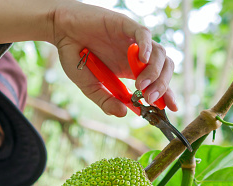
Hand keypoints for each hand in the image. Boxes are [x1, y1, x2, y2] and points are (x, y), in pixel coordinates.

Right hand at [49, 1, 176, 115]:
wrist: (61, 31)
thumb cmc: (75, 56)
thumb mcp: (90, 86)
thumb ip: (106, 100)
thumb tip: (124, 114)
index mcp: (131, 70)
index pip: (157, 82)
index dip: (167, 94)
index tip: (171, 107)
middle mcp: (136, 55)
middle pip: (164, 68)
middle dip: (162, 85)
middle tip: (150, 99)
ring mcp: (133, 40)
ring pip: (158, 53)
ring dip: (153, 71)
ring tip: (140, 85)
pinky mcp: (126, 25)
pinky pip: (143, 34)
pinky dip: (146, 46)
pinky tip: (142, 59)